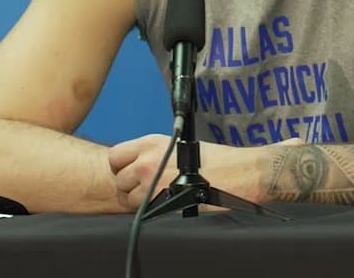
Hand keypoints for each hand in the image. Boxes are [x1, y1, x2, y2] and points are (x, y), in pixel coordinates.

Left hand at [107, 133, 305, 209]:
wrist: (238, 173)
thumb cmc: (216, 159)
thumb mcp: (179, 145)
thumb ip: (155, 154)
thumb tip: (139, 164)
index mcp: (151, 143)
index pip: (115, 155)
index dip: (122, 165)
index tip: (132, 170)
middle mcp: (146, 161)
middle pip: (119, 179)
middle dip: (131, 184)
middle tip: (149, 185)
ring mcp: (152, 184)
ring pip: (129, 198)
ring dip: (140, 200)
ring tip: (161, 195)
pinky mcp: (161, 203)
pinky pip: (143, 211)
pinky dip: (151, 210)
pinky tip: (168, 203)